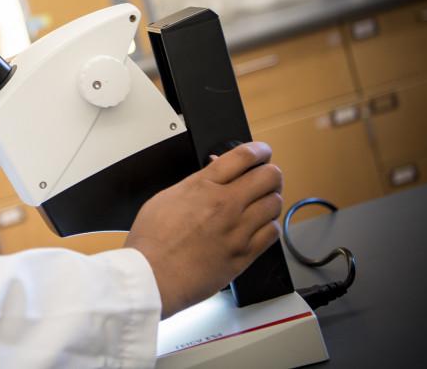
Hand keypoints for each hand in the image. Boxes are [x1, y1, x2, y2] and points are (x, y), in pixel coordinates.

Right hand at [126, 142, 283, 318]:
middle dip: (270, 173)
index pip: (243, 156)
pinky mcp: (244, 255)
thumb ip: (195, 183)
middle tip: (266, 177)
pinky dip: (269, 226)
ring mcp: (237, 230)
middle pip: (268, 176)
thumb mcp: (166, 197)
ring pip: (274, 203)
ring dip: (270, 199)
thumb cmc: (151, 241)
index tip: (262, 152)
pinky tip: (260, 226)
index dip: (259, 150)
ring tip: (262, 202)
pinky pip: (272, 233)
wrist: (151, 275)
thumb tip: (212, 173)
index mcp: (203, 186)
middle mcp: (225, 205)